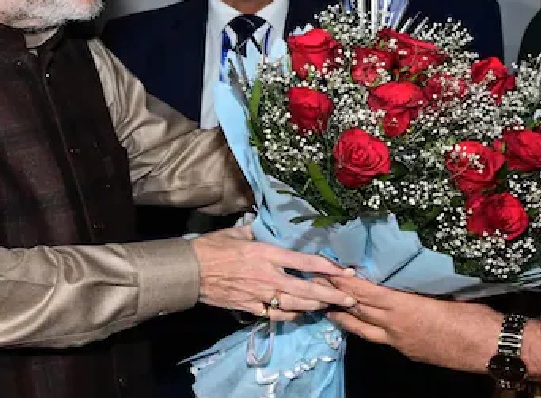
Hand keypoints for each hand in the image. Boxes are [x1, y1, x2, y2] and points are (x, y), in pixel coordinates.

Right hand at [190, 226, 356, 321]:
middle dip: (332, 296)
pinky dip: (292, 315)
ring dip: (316, 307)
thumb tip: (268, 225)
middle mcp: (268, 277)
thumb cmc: (212, 248)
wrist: (190, 272)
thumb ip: (258, 231)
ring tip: (331, 306)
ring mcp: (260, 296)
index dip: (329, 269)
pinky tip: (301, 313)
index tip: (347, 272)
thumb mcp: (238, 232)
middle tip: (350, 300)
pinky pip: (278, 315)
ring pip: (296, 306)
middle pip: (307, 290)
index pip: (306, 263)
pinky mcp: (251, 308)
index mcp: (267, 254)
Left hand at [325, 275, 500, 373]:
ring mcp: (400, 342)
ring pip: (362, 329)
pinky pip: (379, 337)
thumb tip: (404, 273)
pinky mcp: (408, 351)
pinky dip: (365, 327)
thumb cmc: (474, 315)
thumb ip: (417, 286)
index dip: (343, 281)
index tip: (326, 269)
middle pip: (357, 311)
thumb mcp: (444, 293)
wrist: (491, 348)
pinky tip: (362, 321)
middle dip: (334, 297)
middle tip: (315, 284)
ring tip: (327, 306)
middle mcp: (395, 326)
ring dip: (344, 316)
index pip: (364, 292)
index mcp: (404, 307)